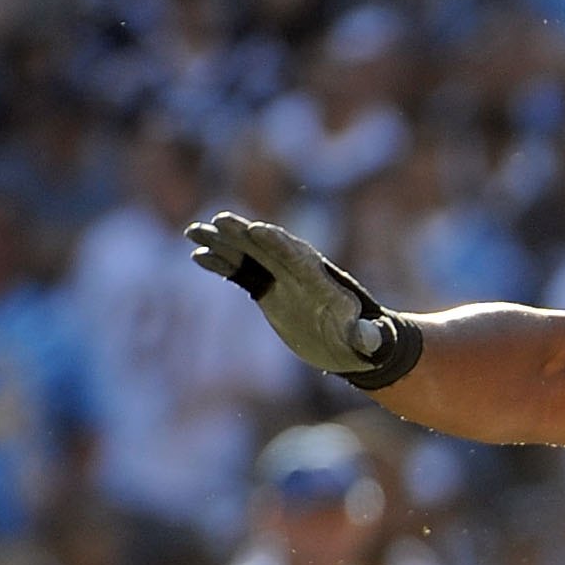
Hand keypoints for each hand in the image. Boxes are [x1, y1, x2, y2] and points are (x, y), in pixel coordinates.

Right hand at [186, 212, 422, 389]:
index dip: (279, 244)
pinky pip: (241, 273)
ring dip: (223, 243)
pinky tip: (198, 256)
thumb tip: (371, 340)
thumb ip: (368, 337)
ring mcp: (280, 278)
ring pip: (248, 254)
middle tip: (220, 221)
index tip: (258, 230)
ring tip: (193, 231)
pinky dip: (221, 264)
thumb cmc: (363, 341)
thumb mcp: (369, 341)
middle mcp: (298, 272)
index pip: (299, 257)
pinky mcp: (267, 288)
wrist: (349, 344)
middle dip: (246, 234)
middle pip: (268, 247)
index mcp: (322, 280)